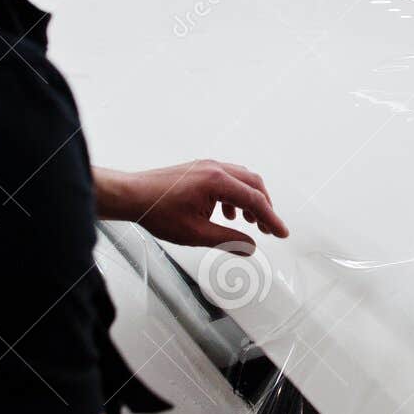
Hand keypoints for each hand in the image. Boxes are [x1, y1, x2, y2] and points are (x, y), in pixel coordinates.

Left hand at [93, 161, 289, 250]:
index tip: (282, 233)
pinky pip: (227, 179)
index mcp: (217, 181)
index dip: (271, 219)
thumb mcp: (196, 233)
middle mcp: (215, 168)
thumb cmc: (157, 212)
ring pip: (241, 180)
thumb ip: (228, 240)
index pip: (255, 201)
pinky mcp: (199, 170)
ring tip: (250, 223)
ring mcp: (207, 166)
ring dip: (250, 201)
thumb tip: (250, 247)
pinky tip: (227, 214)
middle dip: (265, 207)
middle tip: (269, 228)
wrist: (132, 195)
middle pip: (253, 185)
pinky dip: (235, 196)